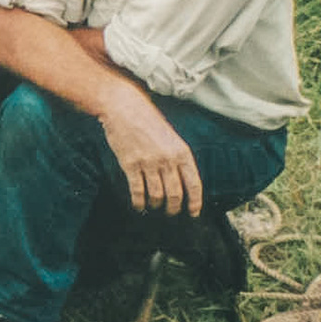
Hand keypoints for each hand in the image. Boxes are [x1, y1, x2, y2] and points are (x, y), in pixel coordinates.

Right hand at [99, 90, 203, 215]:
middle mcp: (168, 159)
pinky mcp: (131, 164)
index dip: (195, 202)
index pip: (194, 184)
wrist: (124, 108)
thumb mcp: (170, 137)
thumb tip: (181, 180)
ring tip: (154, 207)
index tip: (194, 213)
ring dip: (156, 205)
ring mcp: (149, 162)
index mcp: (182, 152)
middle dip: (174, 208)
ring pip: (157, 195)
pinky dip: (139, 202)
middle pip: (175, 194)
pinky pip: (138, 190)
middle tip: (171, 213)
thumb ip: (177, 157)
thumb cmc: (147, 121)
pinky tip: (139, 206)